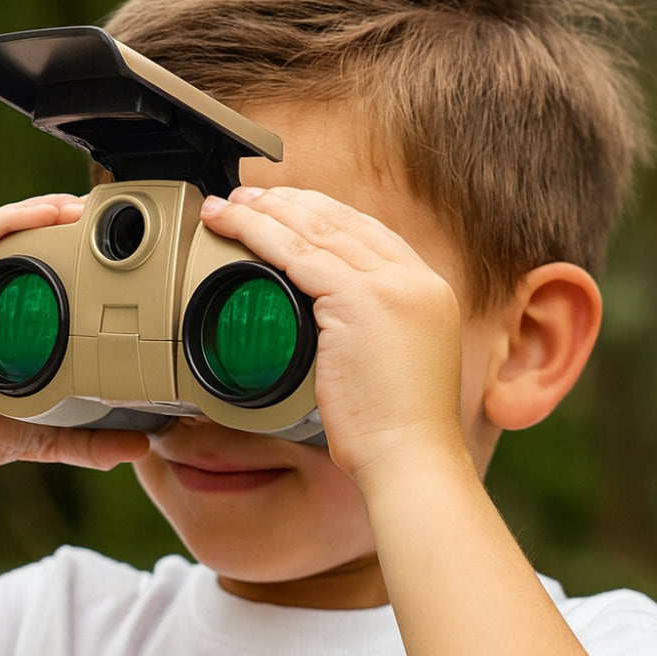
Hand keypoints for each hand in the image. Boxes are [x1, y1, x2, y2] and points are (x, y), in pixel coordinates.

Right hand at [0, 194, 148, 482]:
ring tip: (84, 209)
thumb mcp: (56, 430)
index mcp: (21, 314)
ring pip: (11, 231)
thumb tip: (143, 448)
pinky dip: (12, 220)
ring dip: (48, 212)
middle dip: (72, 224)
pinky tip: (43, 214)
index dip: (88, 253)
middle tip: (113, 216)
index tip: (128, 246)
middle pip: (35, 242)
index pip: (58, 270)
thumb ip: (97, 440)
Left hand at [200, 186, 464, 481]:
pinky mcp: (361, 301)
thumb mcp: (392, 363)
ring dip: (266, 211)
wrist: (411, 458)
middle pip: (342, 220)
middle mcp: (413, 279)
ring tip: (230, 205)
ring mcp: (390, 286)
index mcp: (426, 290)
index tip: (288, 208)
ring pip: (315, 229)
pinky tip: (235, 226)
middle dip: (289, 202)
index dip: (322, 213)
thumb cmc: (396, 428)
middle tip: (248, 197)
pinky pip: (296, 253)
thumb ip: (368, 329)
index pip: (369, 232)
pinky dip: (259, 234)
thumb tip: (327, 324)